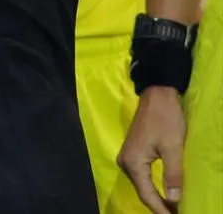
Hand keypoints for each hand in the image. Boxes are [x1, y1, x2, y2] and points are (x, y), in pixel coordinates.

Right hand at [117, 87, 185, 212]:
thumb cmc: (166, 120)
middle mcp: (125, 162)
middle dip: (158, 206)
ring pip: (142, 184)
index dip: (161, 210)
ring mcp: (127, 157)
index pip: (147, 194)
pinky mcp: (132, 152)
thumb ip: (173, 175)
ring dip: (156, 197)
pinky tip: (163, 192)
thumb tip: (173, 200)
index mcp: (133, 163)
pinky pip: (142, 176)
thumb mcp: (173, 148)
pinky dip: (153, 186)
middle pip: (142, 191)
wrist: (157, 95)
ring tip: (171, 208)